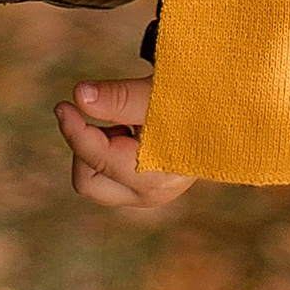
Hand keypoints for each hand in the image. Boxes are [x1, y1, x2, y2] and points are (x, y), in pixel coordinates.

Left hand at [55, 75, 196, 216]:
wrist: (227, 114)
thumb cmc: (193, 100)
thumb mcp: (156, 94)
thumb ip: (117, 97)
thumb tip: (78, 96)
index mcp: (151, 177)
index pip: (93, 157)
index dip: (73, 128)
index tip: (63, 104)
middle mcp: (149, 195)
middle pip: (87, 181)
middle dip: (86, 147)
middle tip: (109, 118)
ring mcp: (148, 196)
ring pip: (96, 181)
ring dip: (100, 149)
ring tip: (129, 123)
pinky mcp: (147, 189)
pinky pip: (109, 177)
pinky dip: (110, 153)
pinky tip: (134, 132)